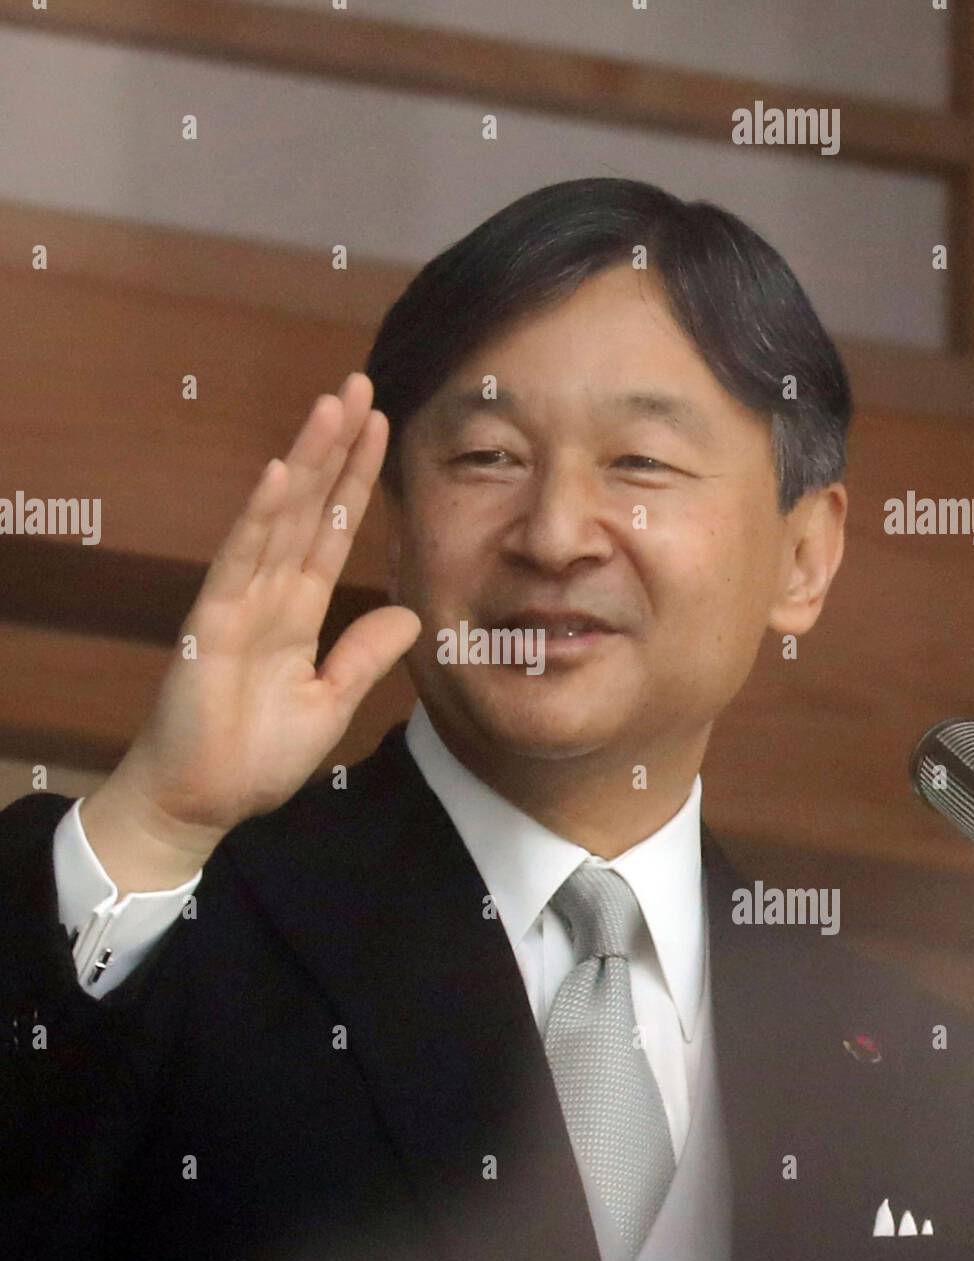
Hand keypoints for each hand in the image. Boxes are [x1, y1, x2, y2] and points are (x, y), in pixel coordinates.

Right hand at [82, 373, 419, 881]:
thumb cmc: (256, 755)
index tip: (383, 426)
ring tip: (331, 406)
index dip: (359, 478)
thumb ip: (364, 655)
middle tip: (360, 385)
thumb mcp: (331, 701)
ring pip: (280, 517)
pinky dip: (260, 517)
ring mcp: (240, 601)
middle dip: (336, 446)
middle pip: (311, 506)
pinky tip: (282, 474)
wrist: (204, 800)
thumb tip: (408, 612)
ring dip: (306, 461)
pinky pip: (240, 561)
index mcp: (298, 609)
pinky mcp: (214, 623)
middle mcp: (270, 592)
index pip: (336, 529)